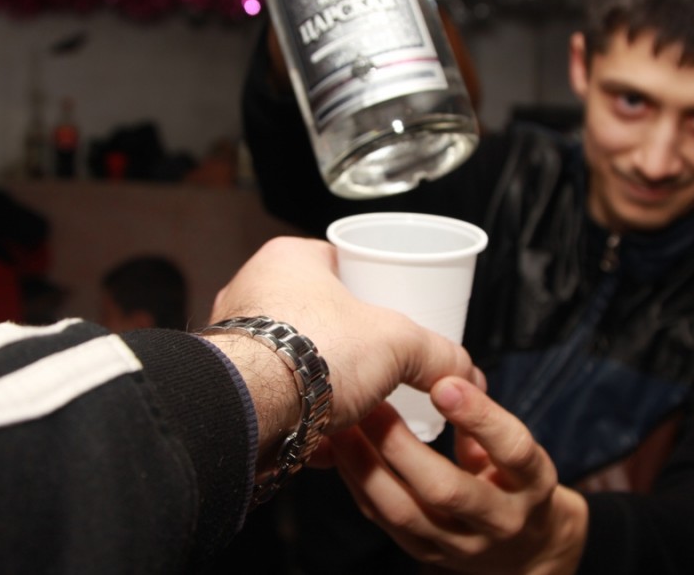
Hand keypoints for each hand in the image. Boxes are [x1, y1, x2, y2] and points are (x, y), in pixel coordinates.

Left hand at [210, 236, 480, 434]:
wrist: (250, 409)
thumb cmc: (308, 353)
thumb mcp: (399, 342)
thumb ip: (438, 353)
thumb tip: (465, 372)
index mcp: (288, 259)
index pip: (339, 261)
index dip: (369, 283)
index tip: (390, 304)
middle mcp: (252, 291)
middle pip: (317, 313)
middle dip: (348, 343)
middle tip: (379, 362)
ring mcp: (234, 340)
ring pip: (294, 358)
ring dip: (323, 383)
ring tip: (356, 405)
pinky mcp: (228, 385)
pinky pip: (273, 395)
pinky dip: (298, 414)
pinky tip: (324, 435)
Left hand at [331, 377, 587, 574]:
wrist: (525, 549)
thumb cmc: (513, 479)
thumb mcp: (515, 447)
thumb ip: (483, 417)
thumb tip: (444, 370)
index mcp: (532, 481)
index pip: (512, 449)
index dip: (478, 416)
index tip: (443, 384)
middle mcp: (502, 519)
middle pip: (447, 490)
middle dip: (402, 447)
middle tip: (373, 406)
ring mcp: (462, 544)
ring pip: (407, 511)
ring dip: (369, 467)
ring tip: (346, 428)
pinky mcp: (429, 554)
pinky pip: (387, 522)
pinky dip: (361, 486)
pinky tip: (344, 455)